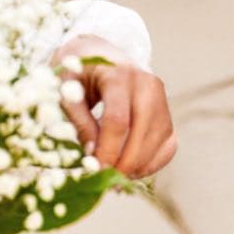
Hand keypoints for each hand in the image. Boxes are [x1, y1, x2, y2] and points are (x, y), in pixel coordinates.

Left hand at [55, 34, 176, 178]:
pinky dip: (152, 163)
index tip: (94, 170)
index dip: (107, 150)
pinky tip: (130, 169)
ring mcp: (161, 97)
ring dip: (138, 165)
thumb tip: (92, 155)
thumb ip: (78, 121)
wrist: (97, 54)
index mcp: (118, 74)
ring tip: (115, 175)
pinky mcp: (167, 112)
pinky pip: (168, 146)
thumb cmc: (76, 74)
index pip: (118, 119)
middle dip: (124, 162)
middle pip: (143, 131)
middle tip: (105, 179)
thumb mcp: (66, 91)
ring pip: (159, 141)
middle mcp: (146, 83)